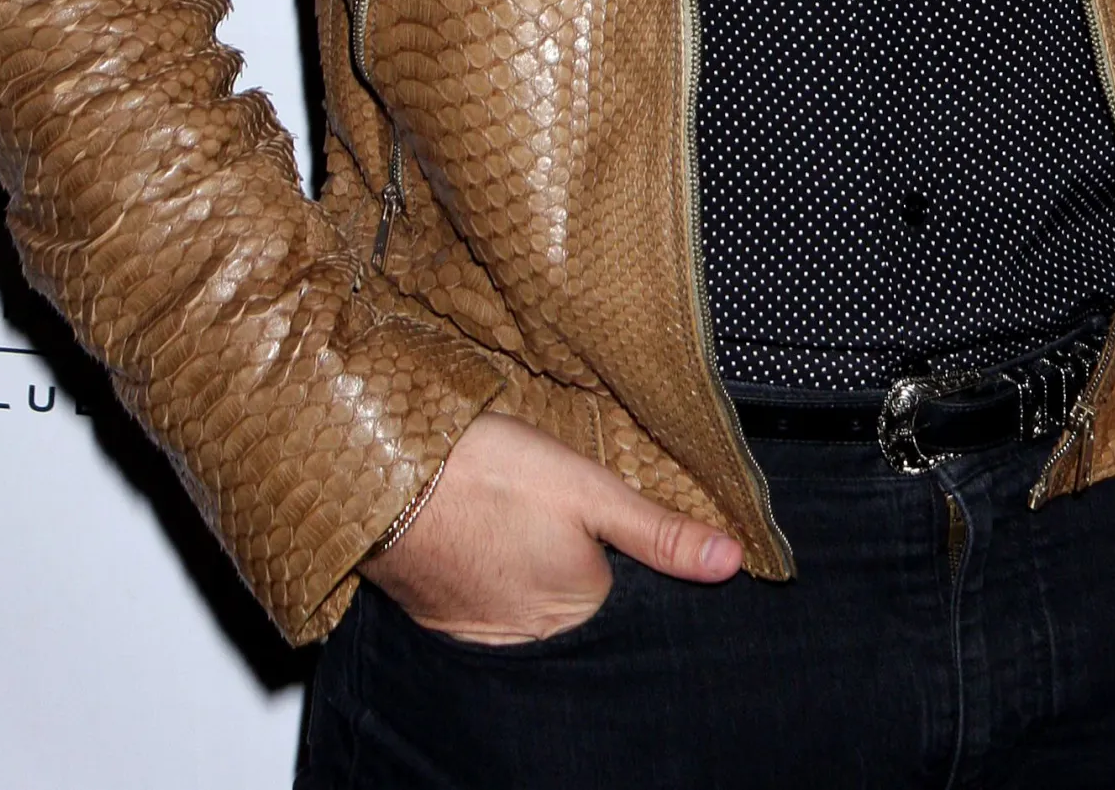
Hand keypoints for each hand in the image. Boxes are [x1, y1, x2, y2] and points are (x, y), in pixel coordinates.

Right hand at [362, 408, 742, 642]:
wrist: (382, 477)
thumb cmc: (486, 476)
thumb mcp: (586, 488)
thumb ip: (658, 530)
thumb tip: (732, 562)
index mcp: (582, 606)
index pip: (628, 590)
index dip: (626, 550)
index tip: (607, 519)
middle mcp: (536, 637)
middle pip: (580, 601)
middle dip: (580, 565)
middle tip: (552, 515)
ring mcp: (485, 635)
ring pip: (533, 604)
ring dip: (533, 572)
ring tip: (519, 523)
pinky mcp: (445, 621)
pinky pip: (489, 607)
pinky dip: (494, 578)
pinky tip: (488, 540)